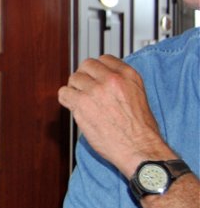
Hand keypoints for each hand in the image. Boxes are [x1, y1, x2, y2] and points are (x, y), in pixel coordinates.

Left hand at [58, 54, 167, 176]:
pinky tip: (74, 107)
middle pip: (86, 65)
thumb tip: (102, 79)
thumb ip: (121, 83)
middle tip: (86, 89)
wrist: (139, 148)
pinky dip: (66, 99)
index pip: (104, 59)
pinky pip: (64, 93)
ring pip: (74, 78)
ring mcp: (95, 90)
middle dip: (85, 76)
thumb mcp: (138, 95)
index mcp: (128, 75)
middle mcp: (111, 79)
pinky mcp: (81, 103)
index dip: (97, 69)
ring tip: (82, 101)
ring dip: (75, 89)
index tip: (95, 77)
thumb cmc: (141, 130)